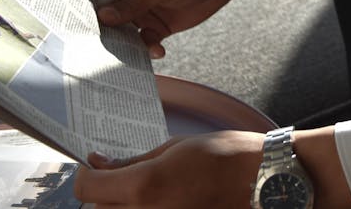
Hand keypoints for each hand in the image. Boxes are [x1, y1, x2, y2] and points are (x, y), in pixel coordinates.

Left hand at [73, 130, 262, 206]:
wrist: (264, 183)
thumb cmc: (226, 158)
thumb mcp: (175, 148)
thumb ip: (134, 160)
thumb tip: (101, 164)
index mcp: (144, 186)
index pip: (87, 188)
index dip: (86, 173)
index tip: (95, 164)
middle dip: (103, 192)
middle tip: (120, 175)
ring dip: (122, 206)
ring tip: (146, 190)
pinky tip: (162, 199)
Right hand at [98, 0, 258, 57]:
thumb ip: (135, 2)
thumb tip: (104, 17)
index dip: (89, 15)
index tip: (81, 34)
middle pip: (108, 21)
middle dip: (107, 36)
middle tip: (102, 55)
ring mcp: (142, 12)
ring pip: (125, 35)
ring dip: (127, 47)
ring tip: (130, 59)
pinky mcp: (157, 26)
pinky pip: (145, 43)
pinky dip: (148, 50)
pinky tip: (158, 52)